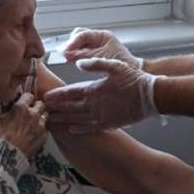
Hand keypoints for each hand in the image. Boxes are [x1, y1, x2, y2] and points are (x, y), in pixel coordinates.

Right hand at [0, 93, 47, 157]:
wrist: (9, 154)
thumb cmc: (1, 137)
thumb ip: (5, 111)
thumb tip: (8, 108)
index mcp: (21, 107)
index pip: (28, 95)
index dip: (26, 99)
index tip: (24, 102)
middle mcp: (33, 114)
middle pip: (41, 104)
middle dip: (36, 106)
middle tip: (31, 112)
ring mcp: (40, 125)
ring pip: (45, 115)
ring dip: (40, 117)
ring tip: (34, 123)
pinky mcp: (44, 135)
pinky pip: (45, 129)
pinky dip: (40, 130)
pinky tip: (34, 134)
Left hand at [43, 58, 158, 133]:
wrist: (150, 97)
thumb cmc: (133, 79)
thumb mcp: (114, 65)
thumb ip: (95, 64)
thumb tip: (78, 63)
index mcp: (94, 89)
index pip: (70, 93)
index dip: (56, 95)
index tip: (45, 97)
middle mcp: (95, 105)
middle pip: (70, 108)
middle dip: (56, 109)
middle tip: (43, 111)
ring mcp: (101, 116)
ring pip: (77, 120)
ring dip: (63, 120)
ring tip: (51, 121)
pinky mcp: (109, 124)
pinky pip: (90, 128)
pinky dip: (79, 130)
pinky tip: (71, 130)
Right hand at [62, 28, 142, 68]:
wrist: (135, 75)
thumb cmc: (124, 66)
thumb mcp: (102, 60)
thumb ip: (84, 56)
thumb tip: (66, 54)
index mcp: (103, 36)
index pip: (82, 34)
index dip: (71, 43)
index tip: (64, 52)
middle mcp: (98, 39)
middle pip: (77, 35)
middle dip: (70, 44)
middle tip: (64, 55)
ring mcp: (95, 47)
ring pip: (77, 43)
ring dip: (71, 50)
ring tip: (66, 59)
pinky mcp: (93, 56)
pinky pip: (79, 52)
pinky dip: (74, 56)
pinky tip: (70, 62)